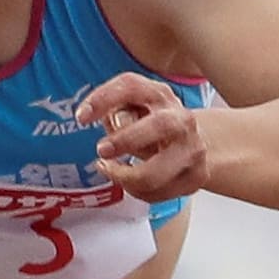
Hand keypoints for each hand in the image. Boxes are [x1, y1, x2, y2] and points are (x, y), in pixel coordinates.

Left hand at [79, 73, 208, 201]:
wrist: (192, 143)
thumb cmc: (151, 125)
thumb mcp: (132, 110)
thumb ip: (116, 112)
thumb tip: (105, 120)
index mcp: (159, 95)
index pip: (131, 86)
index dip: (103, 99)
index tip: (81, 118)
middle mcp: (181, 118)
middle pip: (160, 126)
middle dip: (127, 140)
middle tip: (101, 151)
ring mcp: (192, 148)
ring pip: (158, 173)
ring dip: (125, 177)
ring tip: (111, 170)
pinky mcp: (197, 175)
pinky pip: (160, 192)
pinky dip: (138, 192)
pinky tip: (131, 183)